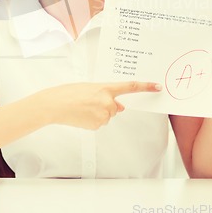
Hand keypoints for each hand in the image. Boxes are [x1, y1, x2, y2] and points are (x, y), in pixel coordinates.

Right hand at [37, 81, 160, 129]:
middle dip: (106, 105)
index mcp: (105, 88)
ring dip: (97, 113)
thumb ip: (106, 95)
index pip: (130, 87)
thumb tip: (120, 107)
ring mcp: (103, 115)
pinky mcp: (97, 125)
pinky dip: (92, 120)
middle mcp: (107, 102)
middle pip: (115, 107)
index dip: (145, 86)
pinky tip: (81, 115)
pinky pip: (99, 123)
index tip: (157, 87)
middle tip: (88, 102)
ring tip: (81, 108)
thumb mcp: (89, 88)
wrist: (54, 105)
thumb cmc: (68, 93)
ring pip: (107, 116)